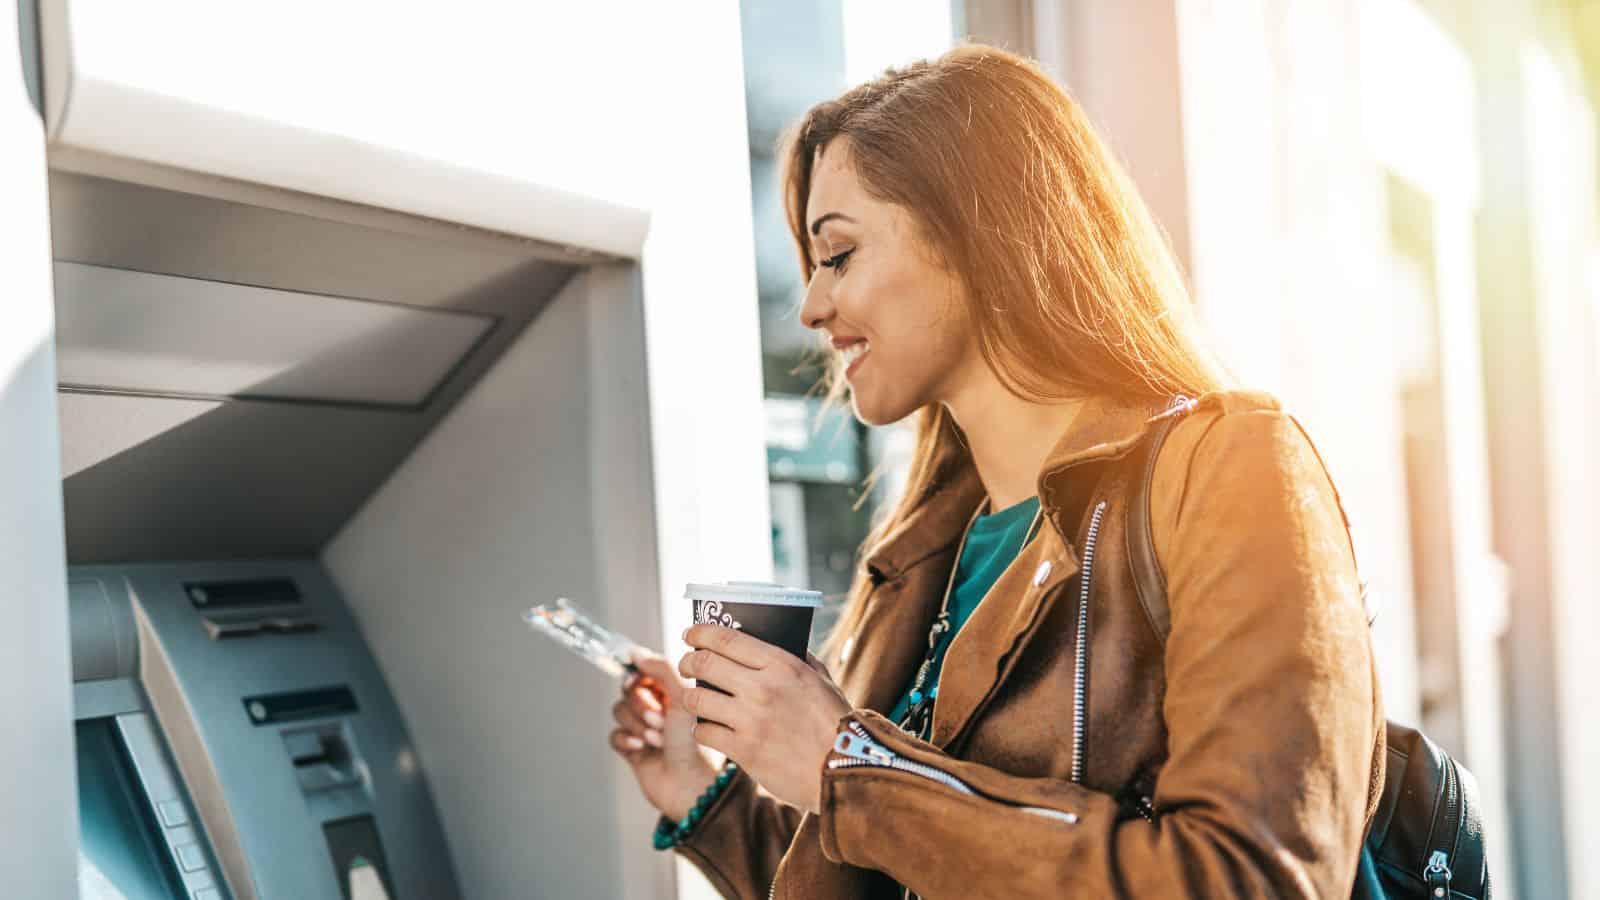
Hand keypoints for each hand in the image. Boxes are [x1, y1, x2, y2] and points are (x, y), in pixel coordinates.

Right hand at [609, 654, 719, 820]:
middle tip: (660, 720)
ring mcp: (646, 728)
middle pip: (630, 689)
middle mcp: (661, 706)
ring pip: (620, 710)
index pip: (647, 669)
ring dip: (637, 724)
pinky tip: (641, 748)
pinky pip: (615, 734)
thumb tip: (636, 653)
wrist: (692, 787)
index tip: (640, 680)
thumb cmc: (697, 743)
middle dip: (641, 705)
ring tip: (657, 739)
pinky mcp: (634, 749)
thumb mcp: (685, 697)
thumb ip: (662, 669)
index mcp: (677, 691)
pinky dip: (625, 740)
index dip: (641, 675)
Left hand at [678, 624, 853, 814]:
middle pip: (703, 664)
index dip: (700, 633)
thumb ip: (797, 658)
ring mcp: (750, 720)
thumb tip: (771, 641)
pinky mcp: (743, 751)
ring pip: (696, 699)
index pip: (727, 639)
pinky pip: (704, 732)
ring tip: (696, 699)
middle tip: (686, 664)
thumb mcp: (821, 679)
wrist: (844, 771)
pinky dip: (703, 729)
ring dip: (691, 697)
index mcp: (782, 665)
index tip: (690, 634)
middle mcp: (762, 688)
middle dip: (687, 661)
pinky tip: (711, 729)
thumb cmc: (834, 723)